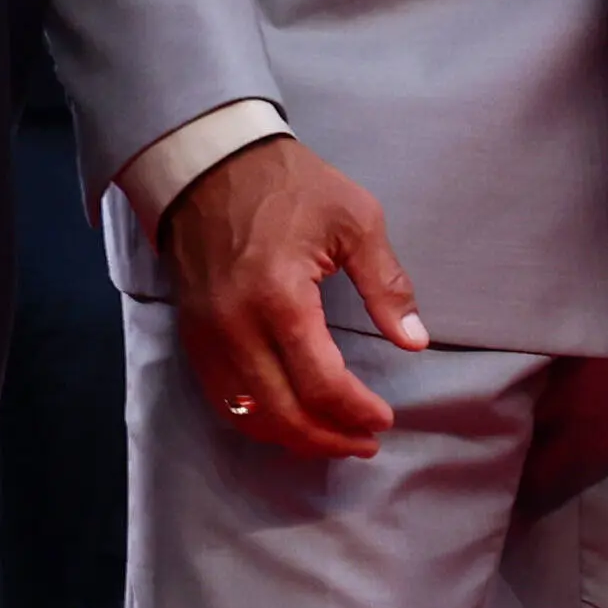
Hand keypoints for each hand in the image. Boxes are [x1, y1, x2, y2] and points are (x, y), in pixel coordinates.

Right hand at [162, 135, 424, 459]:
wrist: (210, 165)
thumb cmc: (289, 186)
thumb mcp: (356, 219)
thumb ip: (387, 284)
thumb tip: (414, 341)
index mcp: (281, 297)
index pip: (321, 383)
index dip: (356, 411)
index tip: (384, 418)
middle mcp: (236, 327)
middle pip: (283, 414)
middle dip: (329, 439)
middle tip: (364, 442)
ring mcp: (208, 337)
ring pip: (249, 416)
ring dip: (294, 438)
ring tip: (333, 438)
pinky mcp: (193, 338)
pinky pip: (223, 400)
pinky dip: (259, 421)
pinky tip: (289, 421)